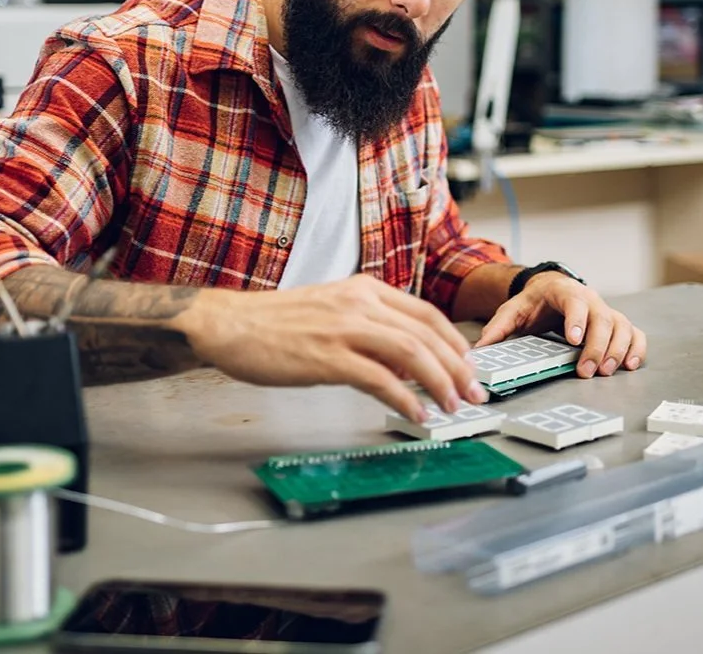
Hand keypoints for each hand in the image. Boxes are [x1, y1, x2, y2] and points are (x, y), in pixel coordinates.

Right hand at [180, 274, 487, 422]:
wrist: (229, 325)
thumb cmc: (275, 323)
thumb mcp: (331, 312)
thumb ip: (370, 330)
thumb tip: (406, 363)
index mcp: (363, 289)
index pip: (426, 313)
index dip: (454, 342)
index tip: (469, 365)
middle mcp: (359, 303)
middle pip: (427, 333)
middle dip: (457, 367)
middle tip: (473, 392)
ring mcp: (344, 328)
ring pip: (412, 353)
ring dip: (439, 382)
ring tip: (452, 405)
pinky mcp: (328, 357)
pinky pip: (380, 379)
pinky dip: (405, 398)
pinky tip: (416, 413)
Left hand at [476, 273, 646, 377]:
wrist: (550, 290)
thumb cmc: (534, 302)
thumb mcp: (512, 310)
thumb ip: (498, 328)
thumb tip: (479, 349)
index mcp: (564, 292)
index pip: (576, 302)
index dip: (577, 320)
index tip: (573, 340)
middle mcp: (591, 299)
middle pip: (604, 319)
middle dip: (596, 347)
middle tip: (586, 371)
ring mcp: (606, 311)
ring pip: (622, 327)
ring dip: (617, 351)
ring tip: (605, 372)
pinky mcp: (617, 323)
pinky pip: (635, 334)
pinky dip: (636, 349)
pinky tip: (630, 365)